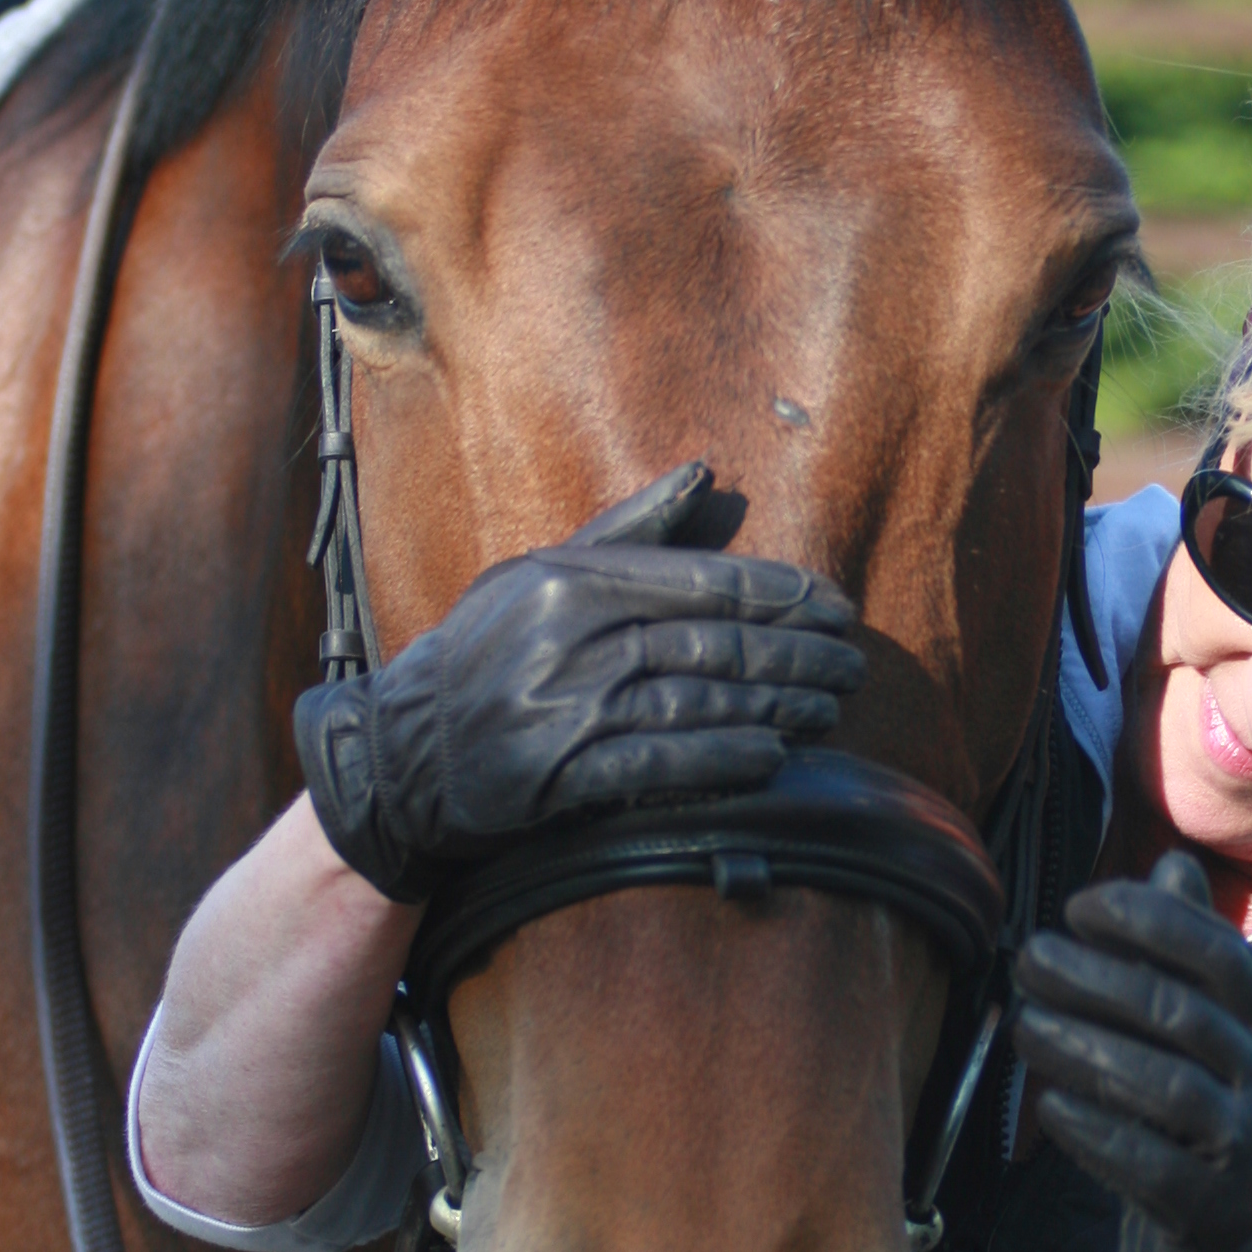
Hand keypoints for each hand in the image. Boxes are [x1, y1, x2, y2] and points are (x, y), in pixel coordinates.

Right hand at [294, 463, 864, 899]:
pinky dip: (721, 760)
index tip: (832, 606)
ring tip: (825, 710)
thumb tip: (702, 473)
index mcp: (565, 582)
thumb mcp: (538, 576)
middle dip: (792, 655)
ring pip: (693, 703)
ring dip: (773, 708)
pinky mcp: (555, 777)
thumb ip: (627, 532)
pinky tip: (771, 756)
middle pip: (707, 644)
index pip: (695, 581)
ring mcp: (558, 711)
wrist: (401, 751)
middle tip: (850, 665)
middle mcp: (563, 641)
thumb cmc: (483, 652)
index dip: (774, 594)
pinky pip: (658, 766)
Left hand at [1012, 848, 1251, 1251]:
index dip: (1148, 922)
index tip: (1078, 907)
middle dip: (1098, 979)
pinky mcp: (1215, 1210)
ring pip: (1164, 1086)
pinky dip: (1093, 1129)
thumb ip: (1189, 953)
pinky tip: (1048, 1104)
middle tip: (1030, 960)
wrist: (1227, 1242)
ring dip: (1083, 1048)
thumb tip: (1171, 862)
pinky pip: (1149, 1163)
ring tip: (1025, 1025)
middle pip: (1183, 1016)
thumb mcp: (1210, 1033)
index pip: (1219, 954)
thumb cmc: (1201, 1112)